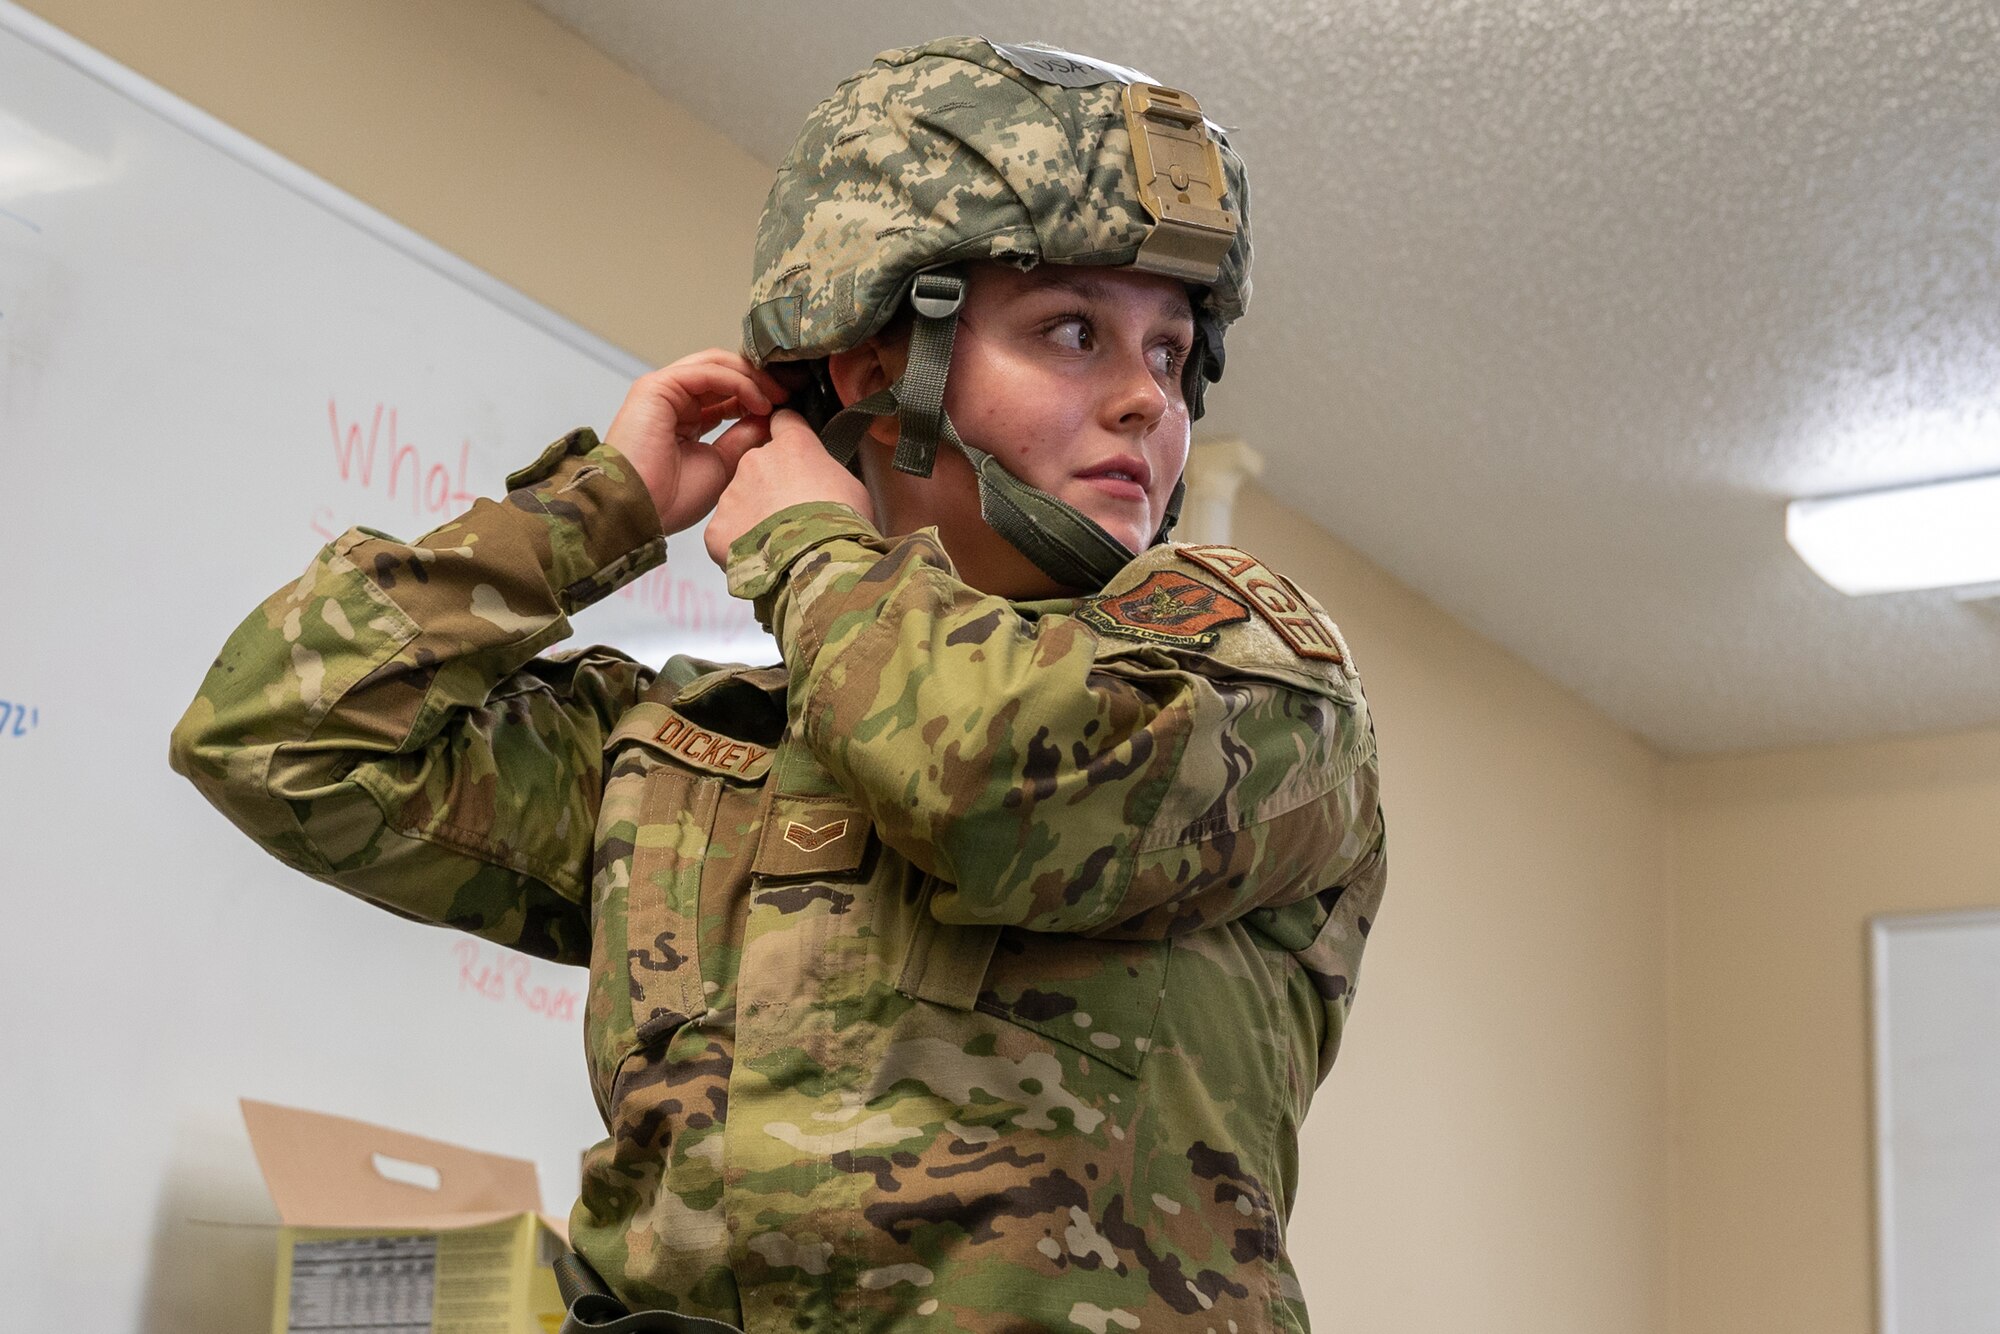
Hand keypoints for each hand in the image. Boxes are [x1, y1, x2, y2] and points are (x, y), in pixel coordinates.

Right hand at [604, 350, 789, 535]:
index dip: (758, 395)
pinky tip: (758, 401)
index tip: (787, 407)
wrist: (638, 513)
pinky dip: (737, 382)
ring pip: (716, 365)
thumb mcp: (723, 465)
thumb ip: (745, 437)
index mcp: (685, 419)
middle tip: (789, 394)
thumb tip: (772, 417)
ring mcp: (663, 390)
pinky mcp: (657, 386)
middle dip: (759, 380)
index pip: (726, 392)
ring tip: (778, 396)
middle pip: (723, 372)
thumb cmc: (670, 501)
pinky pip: (707, 372)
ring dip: (752, 378)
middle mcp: (673, 400)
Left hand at [705, 409, 875, 566]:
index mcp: (792, 446)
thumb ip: (825, 472)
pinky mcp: (718, 527)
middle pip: (758, 466)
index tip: (792, 451)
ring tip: (780, 543)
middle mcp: (756, 461)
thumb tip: (820, 480)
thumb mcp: (850, 485)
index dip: (787, 437)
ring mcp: (732, 494)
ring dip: (756, 517)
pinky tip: (763, 558)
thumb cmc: (842, 526)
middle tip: (792, 515)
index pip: (782, 421)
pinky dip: (740, 545)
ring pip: (740, 500)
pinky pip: (726, 533)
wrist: (819, 563)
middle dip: (771, 487)